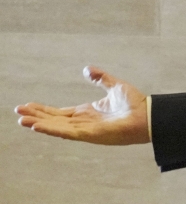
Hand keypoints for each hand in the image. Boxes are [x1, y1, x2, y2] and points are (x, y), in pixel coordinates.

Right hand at [14, 66, 149, 144]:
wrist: (149, 114)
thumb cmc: (135, 103)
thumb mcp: (114, 86)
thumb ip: (100, 78)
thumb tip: (86, 69)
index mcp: (87, 113)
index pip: (59, 112)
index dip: (43, 110)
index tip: (27, 105)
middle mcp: (84, 122)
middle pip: (54, 120)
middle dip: (36, 116)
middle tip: (18, 113)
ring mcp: (86, 130)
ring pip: (57, 127)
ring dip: (40, 124)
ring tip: (22, 120)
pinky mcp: (91, 134)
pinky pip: (68, 133)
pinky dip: (52, 130)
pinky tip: (38, 126)